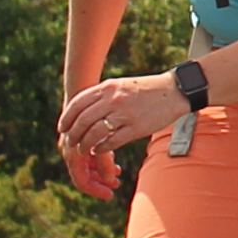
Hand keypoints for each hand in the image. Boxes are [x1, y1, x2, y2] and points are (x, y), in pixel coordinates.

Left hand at [56, 68, 192, 196]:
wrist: (174, 91)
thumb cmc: (147, 89)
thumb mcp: (121, 85)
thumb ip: (103, 95)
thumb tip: (84, 108)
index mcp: (108, 88)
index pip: (78, 103)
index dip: (67, 118)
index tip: (62, 128)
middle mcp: (114, 100)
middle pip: (83, 120)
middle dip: (74, 134)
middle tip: (71, 143)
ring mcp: (124, 114)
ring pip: (94, 133)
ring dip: (85, 144)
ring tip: (84, 150)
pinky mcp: (136, 128)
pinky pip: (112, 142)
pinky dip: (101, 149)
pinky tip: (99, 151)